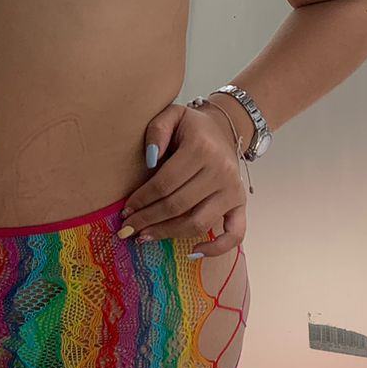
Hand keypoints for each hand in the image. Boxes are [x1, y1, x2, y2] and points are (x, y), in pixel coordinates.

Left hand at [120, 100, 247, 257]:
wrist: (225, 129)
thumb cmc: (192, 127)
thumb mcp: (172, 115)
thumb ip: (157, 131)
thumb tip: (149, 160)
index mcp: (202, 149)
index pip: (165, 183)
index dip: (142, 199)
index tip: (125, 210)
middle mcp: (221, 171)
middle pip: (178, 205)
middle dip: (148, 219)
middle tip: (128, 228)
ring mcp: (233, 190)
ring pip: (199, 222)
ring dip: (169, 234)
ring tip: (146, 237)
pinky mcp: (241, 204)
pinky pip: (235, 234)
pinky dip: (216, 248)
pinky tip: (193, 251)